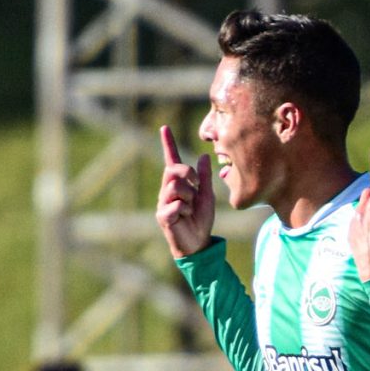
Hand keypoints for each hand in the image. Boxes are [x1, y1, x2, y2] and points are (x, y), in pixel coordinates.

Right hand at [155, 125, 215, 256]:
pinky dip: (185, 210)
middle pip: (173, 170)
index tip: (165, 127)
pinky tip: (186, 217)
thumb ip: (204, 178)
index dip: (168, 144)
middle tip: (196, 187)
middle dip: (188, 175)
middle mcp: (167, 190)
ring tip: (190, 207)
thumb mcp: (207, 195)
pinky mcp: (162, 215)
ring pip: (175, 187)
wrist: (198, 243)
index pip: (172, 160)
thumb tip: (204, 156)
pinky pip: (175, 204)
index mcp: (178, 184)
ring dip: (189, 195)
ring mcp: (163, 203)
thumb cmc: (201, 219)